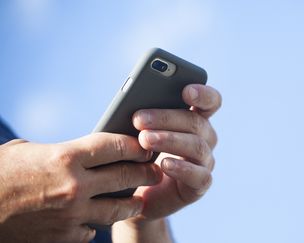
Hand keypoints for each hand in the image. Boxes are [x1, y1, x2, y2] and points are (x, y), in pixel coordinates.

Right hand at [0, 133, 161, 242]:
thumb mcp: (28, 152)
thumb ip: (61, 152)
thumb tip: (84, 153)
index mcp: (66, 157)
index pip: (118, 146)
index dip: (138, 145)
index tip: (148, 147)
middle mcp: (75, 186)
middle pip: (127, 177)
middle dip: (147, 173)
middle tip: (156, 171)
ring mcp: (71, 215)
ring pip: (117, 210)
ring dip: (131, 204)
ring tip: (138, 200)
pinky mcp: (63, 237)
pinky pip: (91, 231)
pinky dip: (94, 225)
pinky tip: (95, 219)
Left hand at [112, 84, 221, 241]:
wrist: (135, 193)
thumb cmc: (137, 155)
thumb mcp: (138, 132)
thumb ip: (144, 117)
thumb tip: (136, 107)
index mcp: (195, 119)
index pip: (210, 101)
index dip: (203, 94)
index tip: (185, 90)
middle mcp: (205, 138)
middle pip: (196, 122)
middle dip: (166, 117)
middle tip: (139, 119)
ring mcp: (205, 162)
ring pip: (197, 146)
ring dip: (169, 140)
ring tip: (144, 140)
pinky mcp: (200, 185)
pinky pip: (199, 175)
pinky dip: (182, 168)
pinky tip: (164, 164)